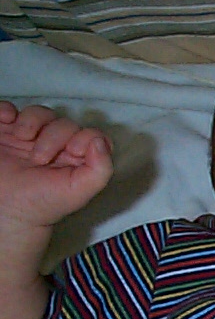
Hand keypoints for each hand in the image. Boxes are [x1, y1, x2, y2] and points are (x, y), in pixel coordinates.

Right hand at [0, 102, 113, 230]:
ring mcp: (29, 137)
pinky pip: (6, 109)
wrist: (5, 210)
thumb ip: (100, 170)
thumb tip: (99, 141)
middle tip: (40, 159)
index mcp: (76, 158)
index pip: (91, 135)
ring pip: (39, 112)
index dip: (85, 137)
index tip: (73, 152)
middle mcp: (55, 145)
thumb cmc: (42, 204)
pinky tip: (7, 123)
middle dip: (54, 136)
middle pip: (64, 123)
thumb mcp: (79, 192)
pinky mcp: (4, 132)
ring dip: (32, 121)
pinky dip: (6, 110)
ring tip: (22, 138)